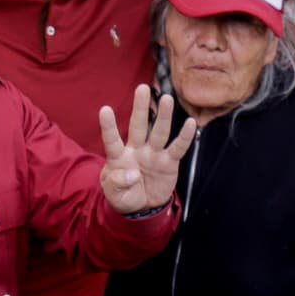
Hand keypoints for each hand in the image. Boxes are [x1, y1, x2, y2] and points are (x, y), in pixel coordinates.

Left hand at [98, 84, 196, 214]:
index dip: (108, 126)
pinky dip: (184, 137)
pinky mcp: (169, 162)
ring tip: (167, 98)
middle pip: (138, 126)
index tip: (104, 109)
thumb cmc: (123, 195)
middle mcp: (136, 150)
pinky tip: (190, 123)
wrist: (143, 207)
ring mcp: (153, 154)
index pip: (112, 140)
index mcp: (118, 157)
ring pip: (159, 132)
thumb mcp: (114, 194)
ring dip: (163, 116)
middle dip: (140, 108)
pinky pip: (177, 148)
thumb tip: (132, 174)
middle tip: (142, 88)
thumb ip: (118, 183)